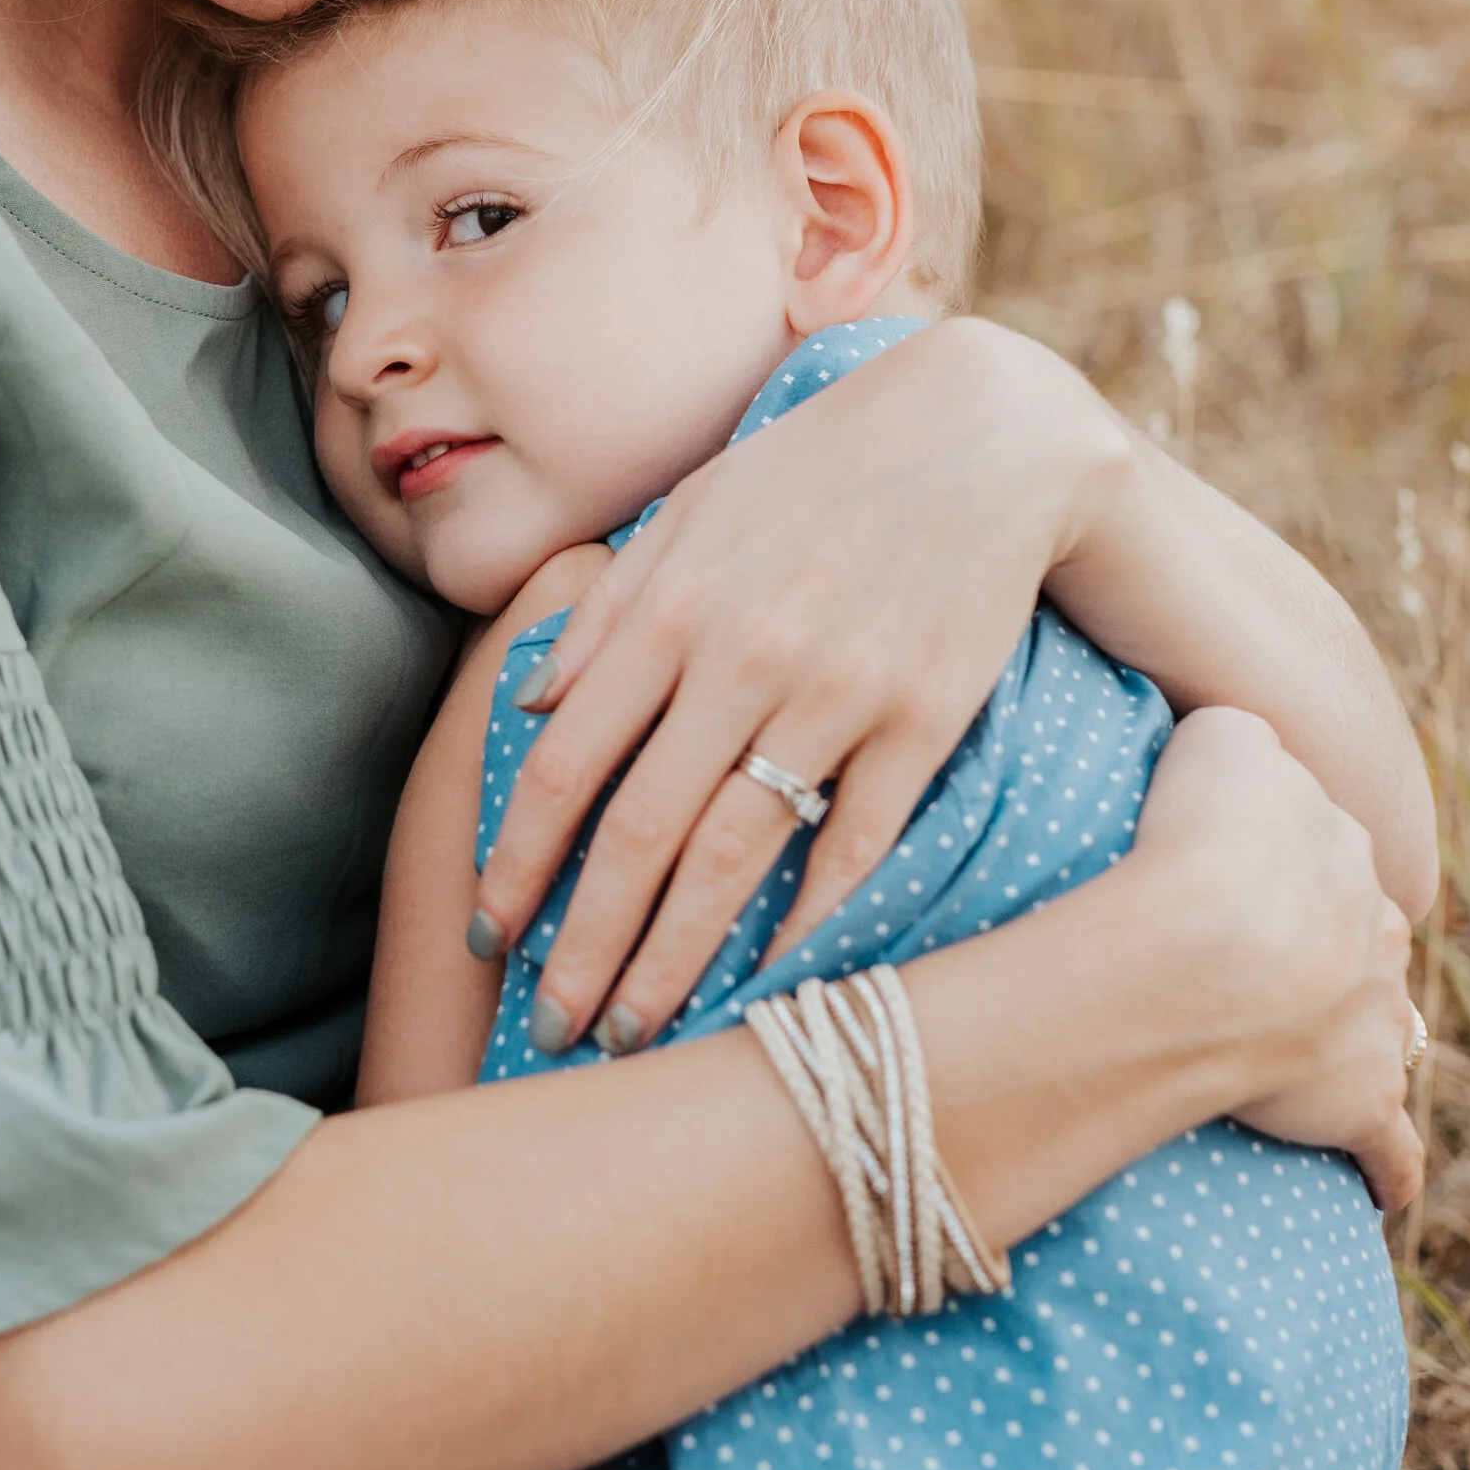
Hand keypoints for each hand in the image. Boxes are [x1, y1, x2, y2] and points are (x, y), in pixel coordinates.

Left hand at [474, 319, 1126, 1048]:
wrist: (983, 434)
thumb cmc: (818, 469)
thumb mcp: (692, 510)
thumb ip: (606, 609)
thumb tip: (527, 704)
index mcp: (670, 610)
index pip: (561, 764)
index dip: (515, 861)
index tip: (485, 934)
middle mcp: (740, 660)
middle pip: (636, 834)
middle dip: (582, 947)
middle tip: (547, 1030)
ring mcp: (835, 697)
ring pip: (731, 859)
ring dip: (673, 962)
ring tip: (633, 1034)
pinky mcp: (922, 724)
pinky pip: (851, 848)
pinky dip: (803, 927)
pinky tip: (766, 989)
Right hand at [1132, 706, 1422, 1206]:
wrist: (1208, 937)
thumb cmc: (1198, 834)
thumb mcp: (1221, 739)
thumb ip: (1240, 739)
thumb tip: (1237, 748)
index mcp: (1342, 852)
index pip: (1327, 858)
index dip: (1283, 874)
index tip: (1240, 888)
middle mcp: (1374, 931)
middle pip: (1364, 941)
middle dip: (1334, 955)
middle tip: (1266, 975)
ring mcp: (1374, 1019)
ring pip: (1383, 1030)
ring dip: (1358, 1046)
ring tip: (1314, 1069)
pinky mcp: (1360, 1102)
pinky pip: (1389, 1144)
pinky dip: (1389, 1168)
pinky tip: (1381, 1191)